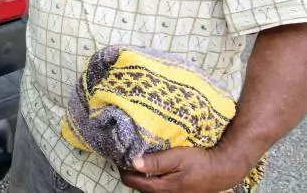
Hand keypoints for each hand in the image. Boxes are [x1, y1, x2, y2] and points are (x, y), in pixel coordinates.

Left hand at [119, 147, 244, 192]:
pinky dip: (150, 177)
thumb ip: (155, 161)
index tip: (120, 153)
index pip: (130, 180)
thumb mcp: (177, 158)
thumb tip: (134, 162)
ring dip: (140, 174)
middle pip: (136, 185)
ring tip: (138, 157)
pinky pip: (155, 186)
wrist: (222, 171)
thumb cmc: (200, 163)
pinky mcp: (174, 192)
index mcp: (161, 188)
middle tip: (127, 153)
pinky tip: (152, 166)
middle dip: (129, 170)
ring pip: (145, 186)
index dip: (122, 166)